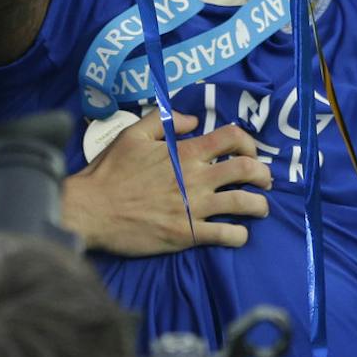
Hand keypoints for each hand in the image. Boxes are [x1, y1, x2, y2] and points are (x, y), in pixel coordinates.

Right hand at [65, 111, 271, 254]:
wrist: (92, 209)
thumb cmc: (110, 171)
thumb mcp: (132, 133)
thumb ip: (163, 121)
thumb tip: (192, 120)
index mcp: (184, 152)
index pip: (231, 138)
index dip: (248, 142)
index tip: (248, 152)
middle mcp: (195, 178)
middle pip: (246, 170)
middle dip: (263, 175)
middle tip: (264, 181)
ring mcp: (193, 207)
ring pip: (244, 204)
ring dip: (260, 205)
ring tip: (260, 208)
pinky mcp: (187, 234)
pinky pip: (226, 235)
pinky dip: (240, 235)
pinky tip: (238, 233)